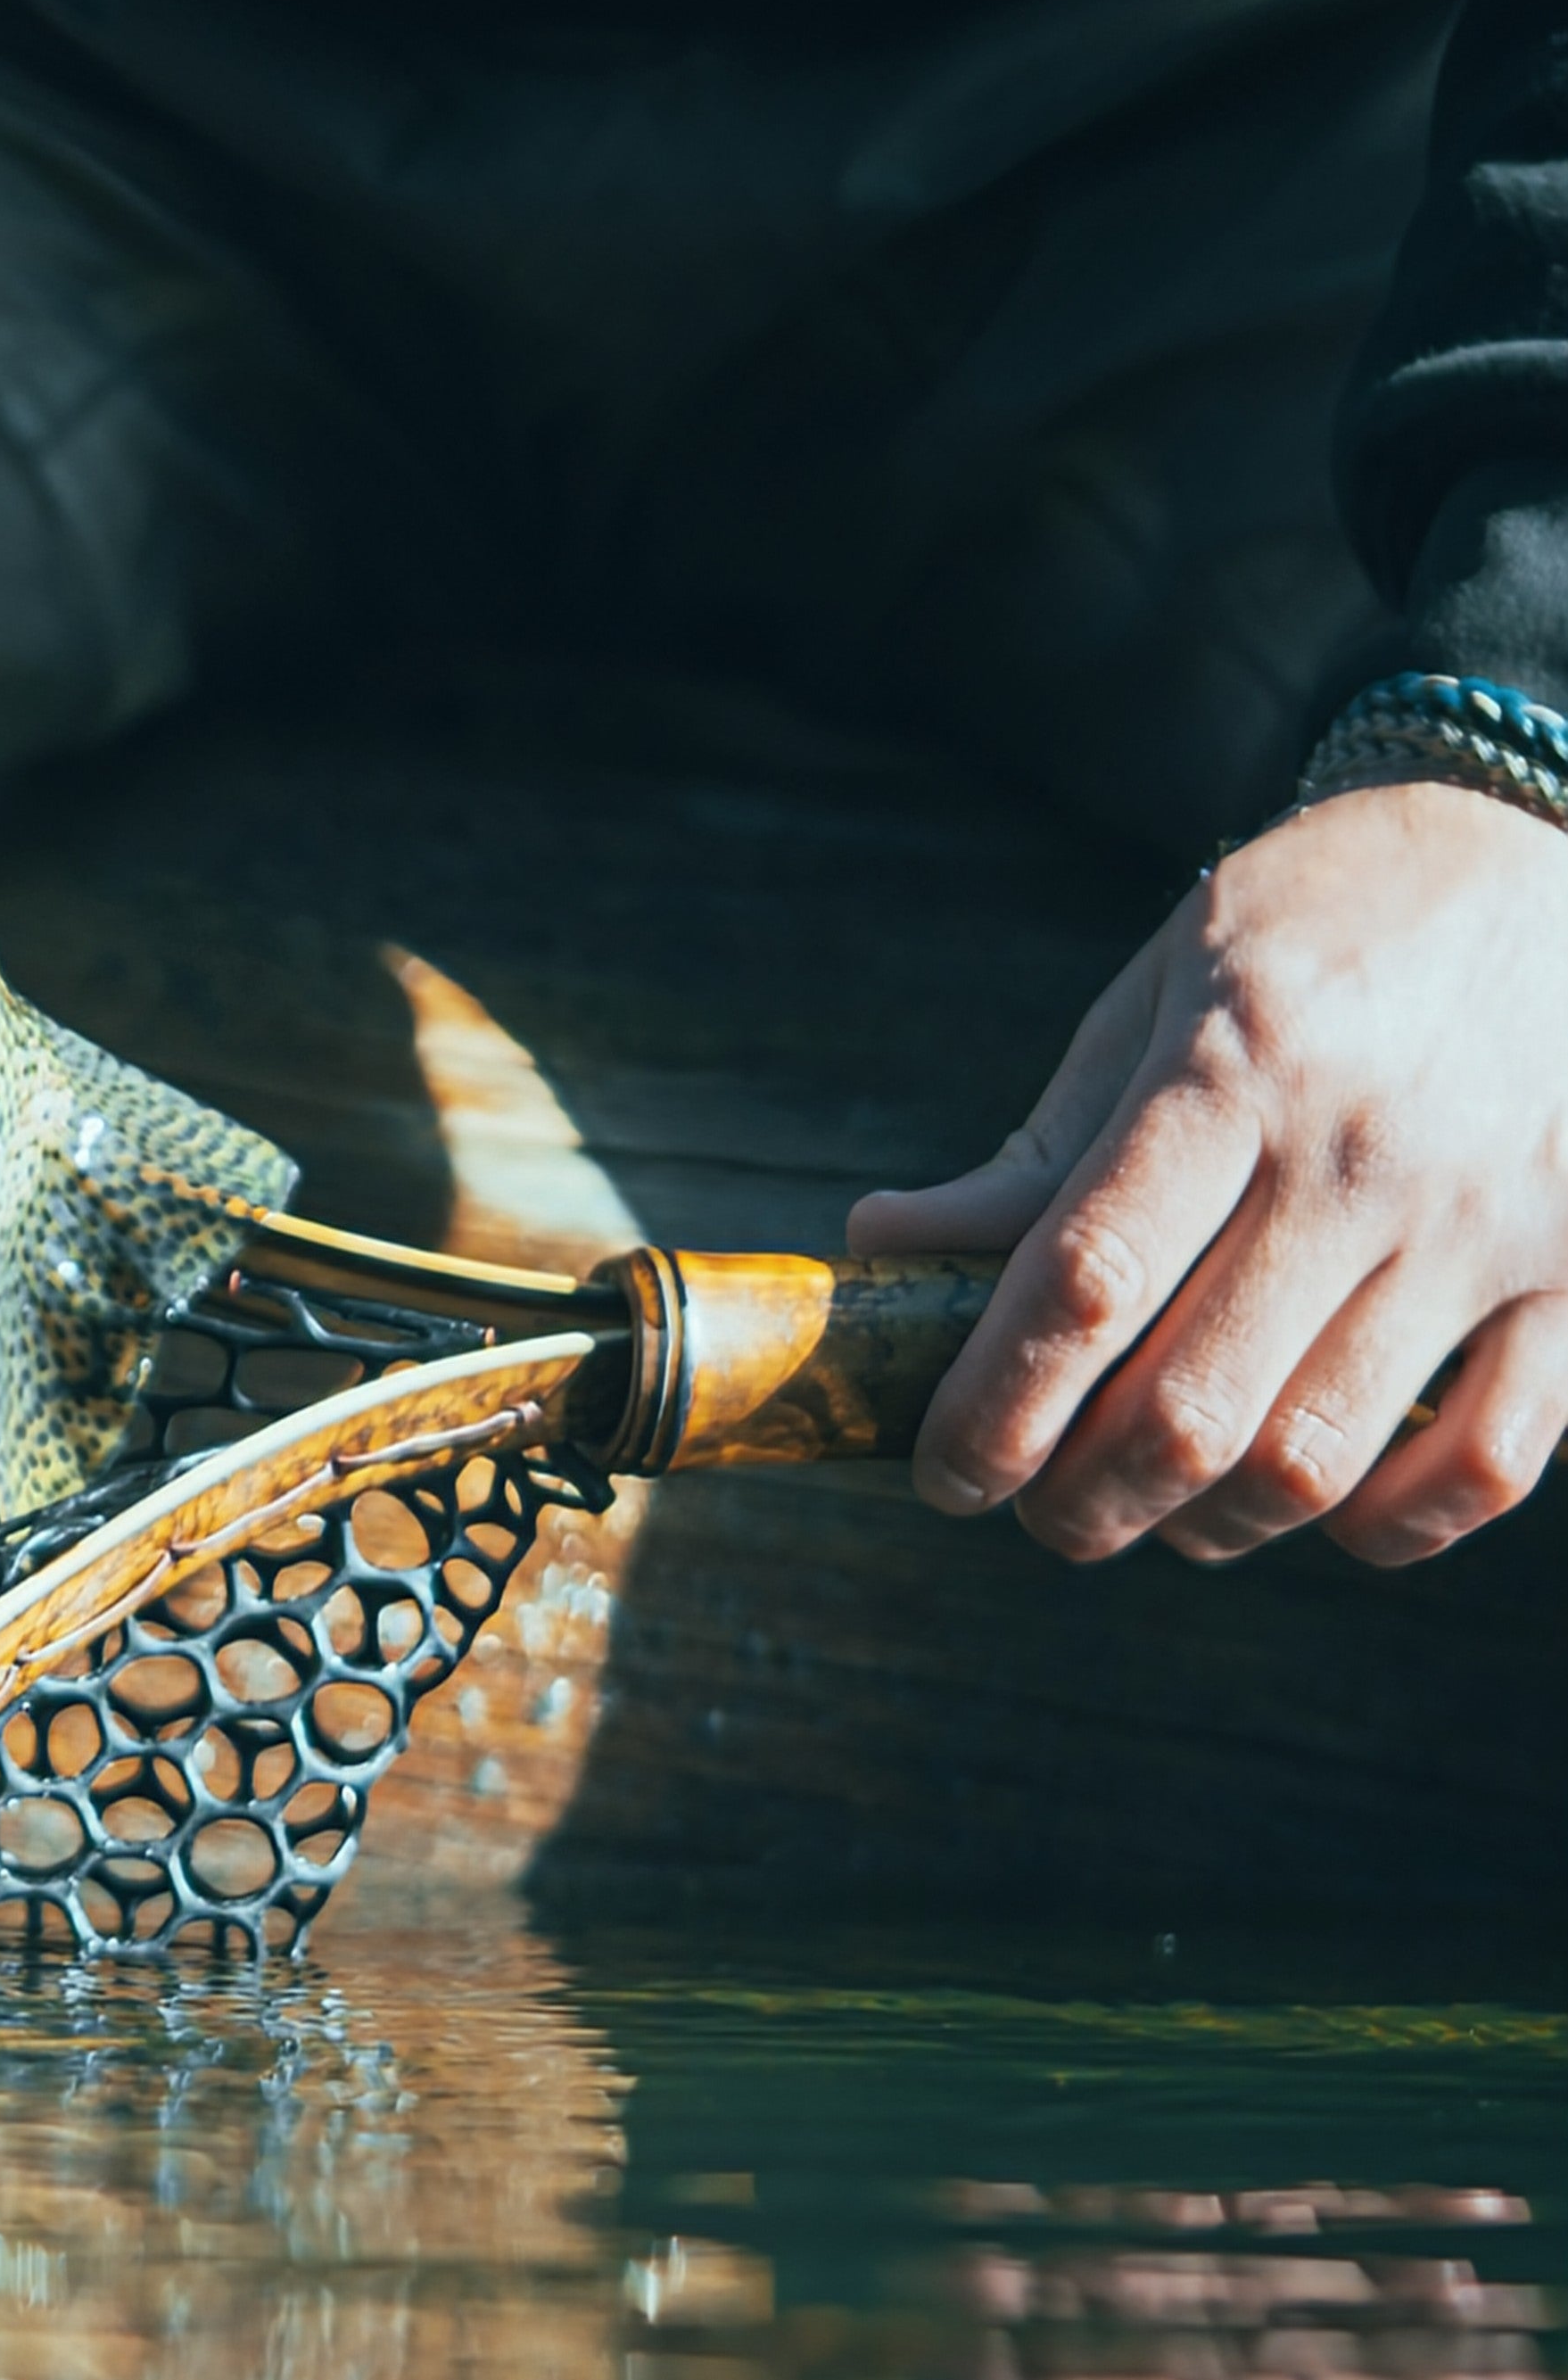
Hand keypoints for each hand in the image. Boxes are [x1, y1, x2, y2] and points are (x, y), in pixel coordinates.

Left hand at [848, 779, 1567, 1568]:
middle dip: (1079, 1500)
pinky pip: (1486, 1462)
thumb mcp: (1162, 994)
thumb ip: (1039, 1148)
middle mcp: (1364, 1155)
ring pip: (1315, 1458)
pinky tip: (1319, 1505)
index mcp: (1236, 1066)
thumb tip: (879, 1250)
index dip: (992, 1411)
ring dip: (1205, 1525)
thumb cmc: (1323, 931)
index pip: (1083, 1284)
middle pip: (1187, 1408)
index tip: (947, 1471)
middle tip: (1038, 1510)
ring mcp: (1486, 1224)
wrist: (1555, 854)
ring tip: (1156, 1508)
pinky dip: (1387, 1524)